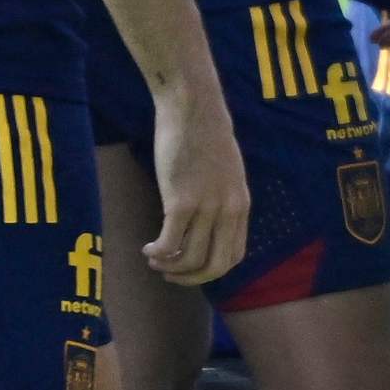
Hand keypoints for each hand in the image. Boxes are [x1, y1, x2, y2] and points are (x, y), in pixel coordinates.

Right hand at [148, 89, 251, 289]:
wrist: (194, 110)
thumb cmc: (205, 138)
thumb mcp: (226, 174)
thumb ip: (221, 200)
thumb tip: (206, 224)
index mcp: (241, 206)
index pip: (234, 256)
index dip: (210, 271)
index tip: (190, 268)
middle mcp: (229, 211)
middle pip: (215, 265)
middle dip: (190, 279)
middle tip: (169, 274)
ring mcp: (207, 207)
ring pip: (190, 258)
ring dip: (168, 266)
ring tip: (153, 258)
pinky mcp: (181, 200)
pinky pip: (170, 243)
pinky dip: (158, 253)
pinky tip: (147, 248)